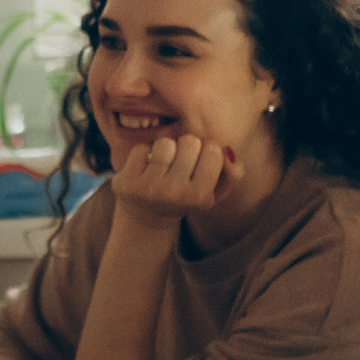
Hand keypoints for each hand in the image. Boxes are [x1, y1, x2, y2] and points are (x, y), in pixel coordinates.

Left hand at [108, 134, 234, 226]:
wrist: (146, 217)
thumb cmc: (185, 197)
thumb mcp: (214, 192)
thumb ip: (233, 174)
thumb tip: (228, 151)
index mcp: (201, 197)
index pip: (214, 149)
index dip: (206, 151)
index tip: (199, 164)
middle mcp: (175, 194)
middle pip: (190, 141)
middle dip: (186, 148)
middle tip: (179, 166)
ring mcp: (149, 189)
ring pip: (165, 143)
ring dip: (164, 149)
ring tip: (162, 167)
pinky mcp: (127, 182)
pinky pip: (141, 148)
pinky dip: (143, 154)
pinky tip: (144, 170)